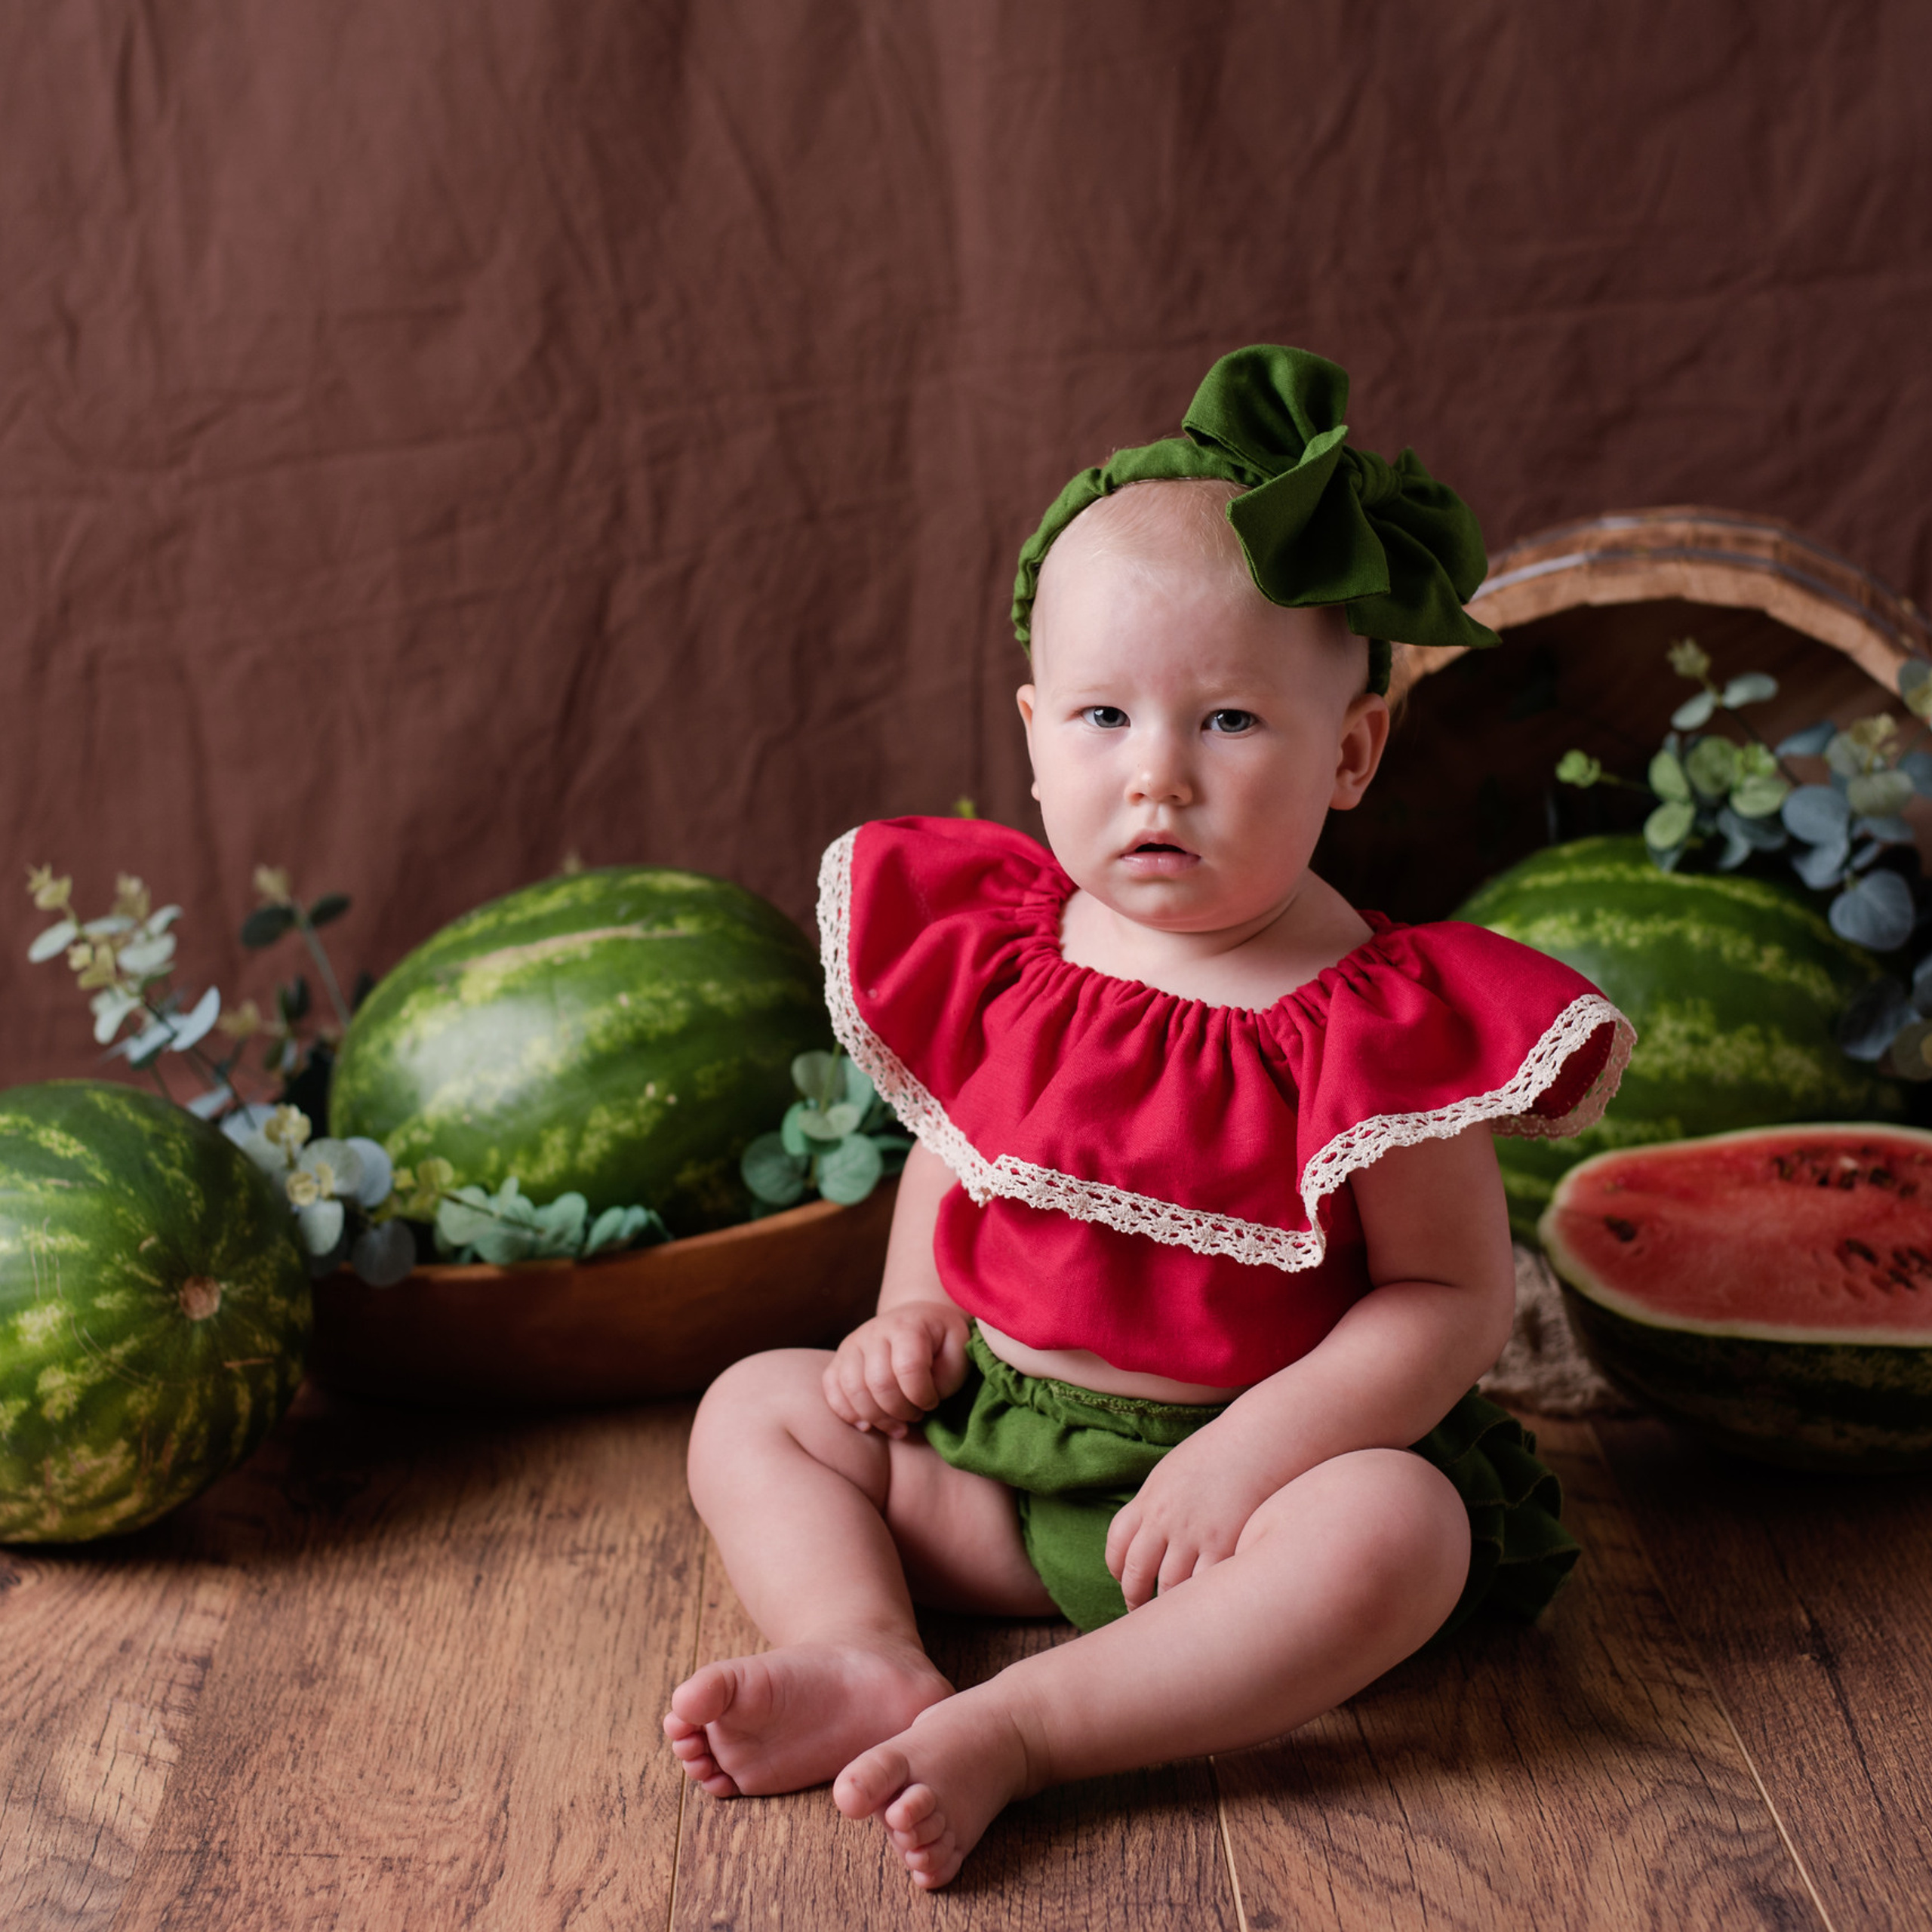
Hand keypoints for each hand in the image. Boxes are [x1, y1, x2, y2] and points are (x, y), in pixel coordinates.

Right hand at [821, 1301, 969, 1439]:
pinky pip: (831, 1388)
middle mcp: (875, 1330)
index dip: (922, 1395)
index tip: (932, 1403)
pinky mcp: (839, 1357)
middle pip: (878, 1383)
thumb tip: (923, 1397)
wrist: (914, 1320)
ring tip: (897, 1426)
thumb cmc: (940, 1342)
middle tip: (915, 1417)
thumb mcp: (958, 1350)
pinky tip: (868, 1424)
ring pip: (852, 1390)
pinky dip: (847, 1413)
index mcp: (908, 1325)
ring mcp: (853, 1343)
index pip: (908, 1367)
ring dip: (877, 1418)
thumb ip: (948, 1374)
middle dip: (900, 1411)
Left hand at [1103, 1423, 1277, 1610]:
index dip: (1117, 1568)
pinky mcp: (1223, 1546)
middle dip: (1135, 1597)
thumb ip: (1156, 1503)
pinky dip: (1200, 1599)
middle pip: (1136, 1573)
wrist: (1255, 1443)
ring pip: (1168, 1586)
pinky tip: (1204, 1605)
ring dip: (1167, 1607)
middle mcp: (1163, 1520)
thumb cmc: (1218, 1455)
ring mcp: (1192, 1535)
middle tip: (1141, 1611)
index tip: (1123, 1580)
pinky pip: (1204, 1585)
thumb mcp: (1172, 1473)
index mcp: (1148, 1500)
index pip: (1117, 1545)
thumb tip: (1146, 1530)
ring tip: (1173, 1618)